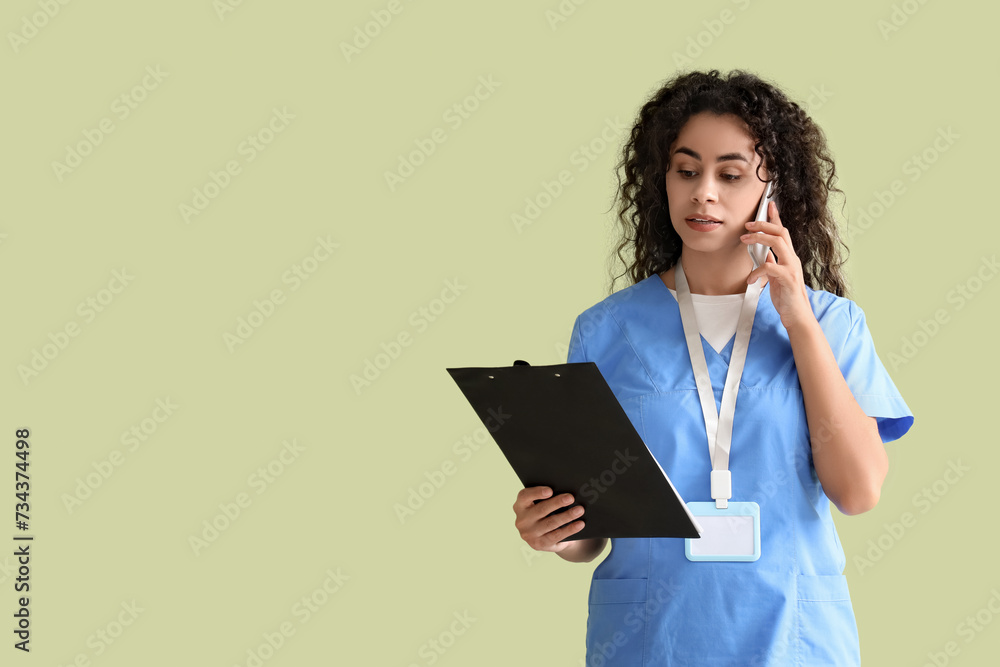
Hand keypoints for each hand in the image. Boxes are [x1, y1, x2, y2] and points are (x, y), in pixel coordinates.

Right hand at [513, 486, 584, 552]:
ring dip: (567, 516)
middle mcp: (522, 520)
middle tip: (571, 498)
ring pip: (550, 523)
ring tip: (579, 510)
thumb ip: (547, 497)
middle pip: (541, 509)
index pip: (525, 496)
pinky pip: (557, 535)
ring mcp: (529, 534)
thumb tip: (565, 493)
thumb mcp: (541, 504)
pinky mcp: (539, 544)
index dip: (537, 492)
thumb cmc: (545, 513)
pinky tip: (579, 524)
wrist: (546, 535)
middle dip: (557, 503)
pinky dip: (570, 529)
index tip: (550, 490)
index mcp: (520, 506)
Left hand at [740, 200, 815, 331]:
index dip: (776, 218)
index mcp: (789, 258)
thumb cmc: (787, 298)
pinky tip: (749, 279)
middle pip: (781, 232)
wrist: (798, 316)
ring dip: (759, 238)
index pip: (783, 232)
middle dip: (764, 224)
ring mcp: (792, 268)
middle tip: (747, 224)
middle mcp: (792, 259)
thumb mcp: (777, 278)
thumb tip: (765, 255)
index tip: (769, 205)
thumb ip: (773, 264)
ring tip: (744, 240)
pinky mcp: (788, 279)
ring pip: (778, 243)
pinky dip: (757, 271)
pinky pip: (770, 267)